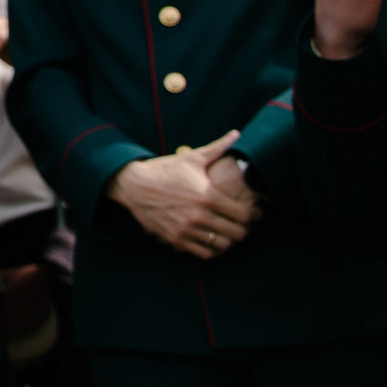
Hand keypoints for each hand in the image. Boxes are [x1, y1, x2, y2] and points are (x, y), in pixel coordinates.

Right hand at [108, 130, 259, 256]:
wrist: (133, 184)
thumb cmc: (164, 169)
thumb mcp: (192, 158)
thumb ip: (218, 148)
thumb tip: (237, 133)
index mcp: (208, 195)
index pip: (244, 215)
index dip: (254, 215)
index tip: (253, 212)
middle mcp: (199, 215)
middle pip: (237, 234)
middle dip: (244, 229)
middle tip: (242, 224)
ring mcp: (186, 229)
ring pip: (222, 245)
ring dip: (229, 240)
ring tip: (227, 232)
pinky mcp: (175, 239)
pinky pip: (204, 253)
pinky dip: (212, 249)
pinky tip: (211, 239)